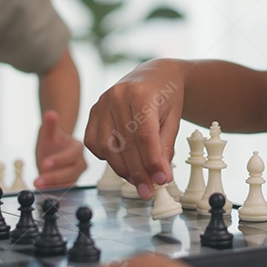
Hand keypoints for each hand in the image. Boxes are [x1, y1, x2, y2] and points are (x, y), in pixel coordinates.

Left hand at [35, 110, 85, 187]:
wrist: (53, 151)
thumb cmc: (53, 141)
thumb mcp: (48, 133)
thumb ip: (50, 124)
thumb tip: (50, 113)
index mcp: (77, 148)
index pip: (71, 155)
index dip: (59, 160)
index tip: (44, 163)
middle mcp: (80, 162)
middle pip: (71, 172)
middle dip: (54, 177)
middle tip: (38, 181)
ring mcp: (76, 174)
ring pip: (68, 183)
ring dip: (53, 186)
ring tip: (38, 186)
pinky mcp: (71, 183)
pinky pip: (65, 190)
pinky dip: (55, 191)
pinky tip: (44, 191)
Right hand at [83, 59, 187, 198]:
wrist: (153, 75)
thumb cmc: (166, 96)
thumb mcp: (173, 118)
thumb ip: (165, 147)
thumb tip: (160, 177)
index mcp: (141, 94)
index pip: (144, 135)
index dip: (152, 162)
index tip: (160, 181)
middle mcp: (117, 96)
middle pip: (124, 144)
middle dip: (137, 172)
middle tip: (148, 191)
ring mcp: (101, 103)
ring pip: (107, 146)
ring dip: (122, 169)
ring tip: (138, 181)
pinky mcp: (93, 111)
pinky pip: (94, 142)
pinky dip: (106, 157)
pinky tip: (122, 163)